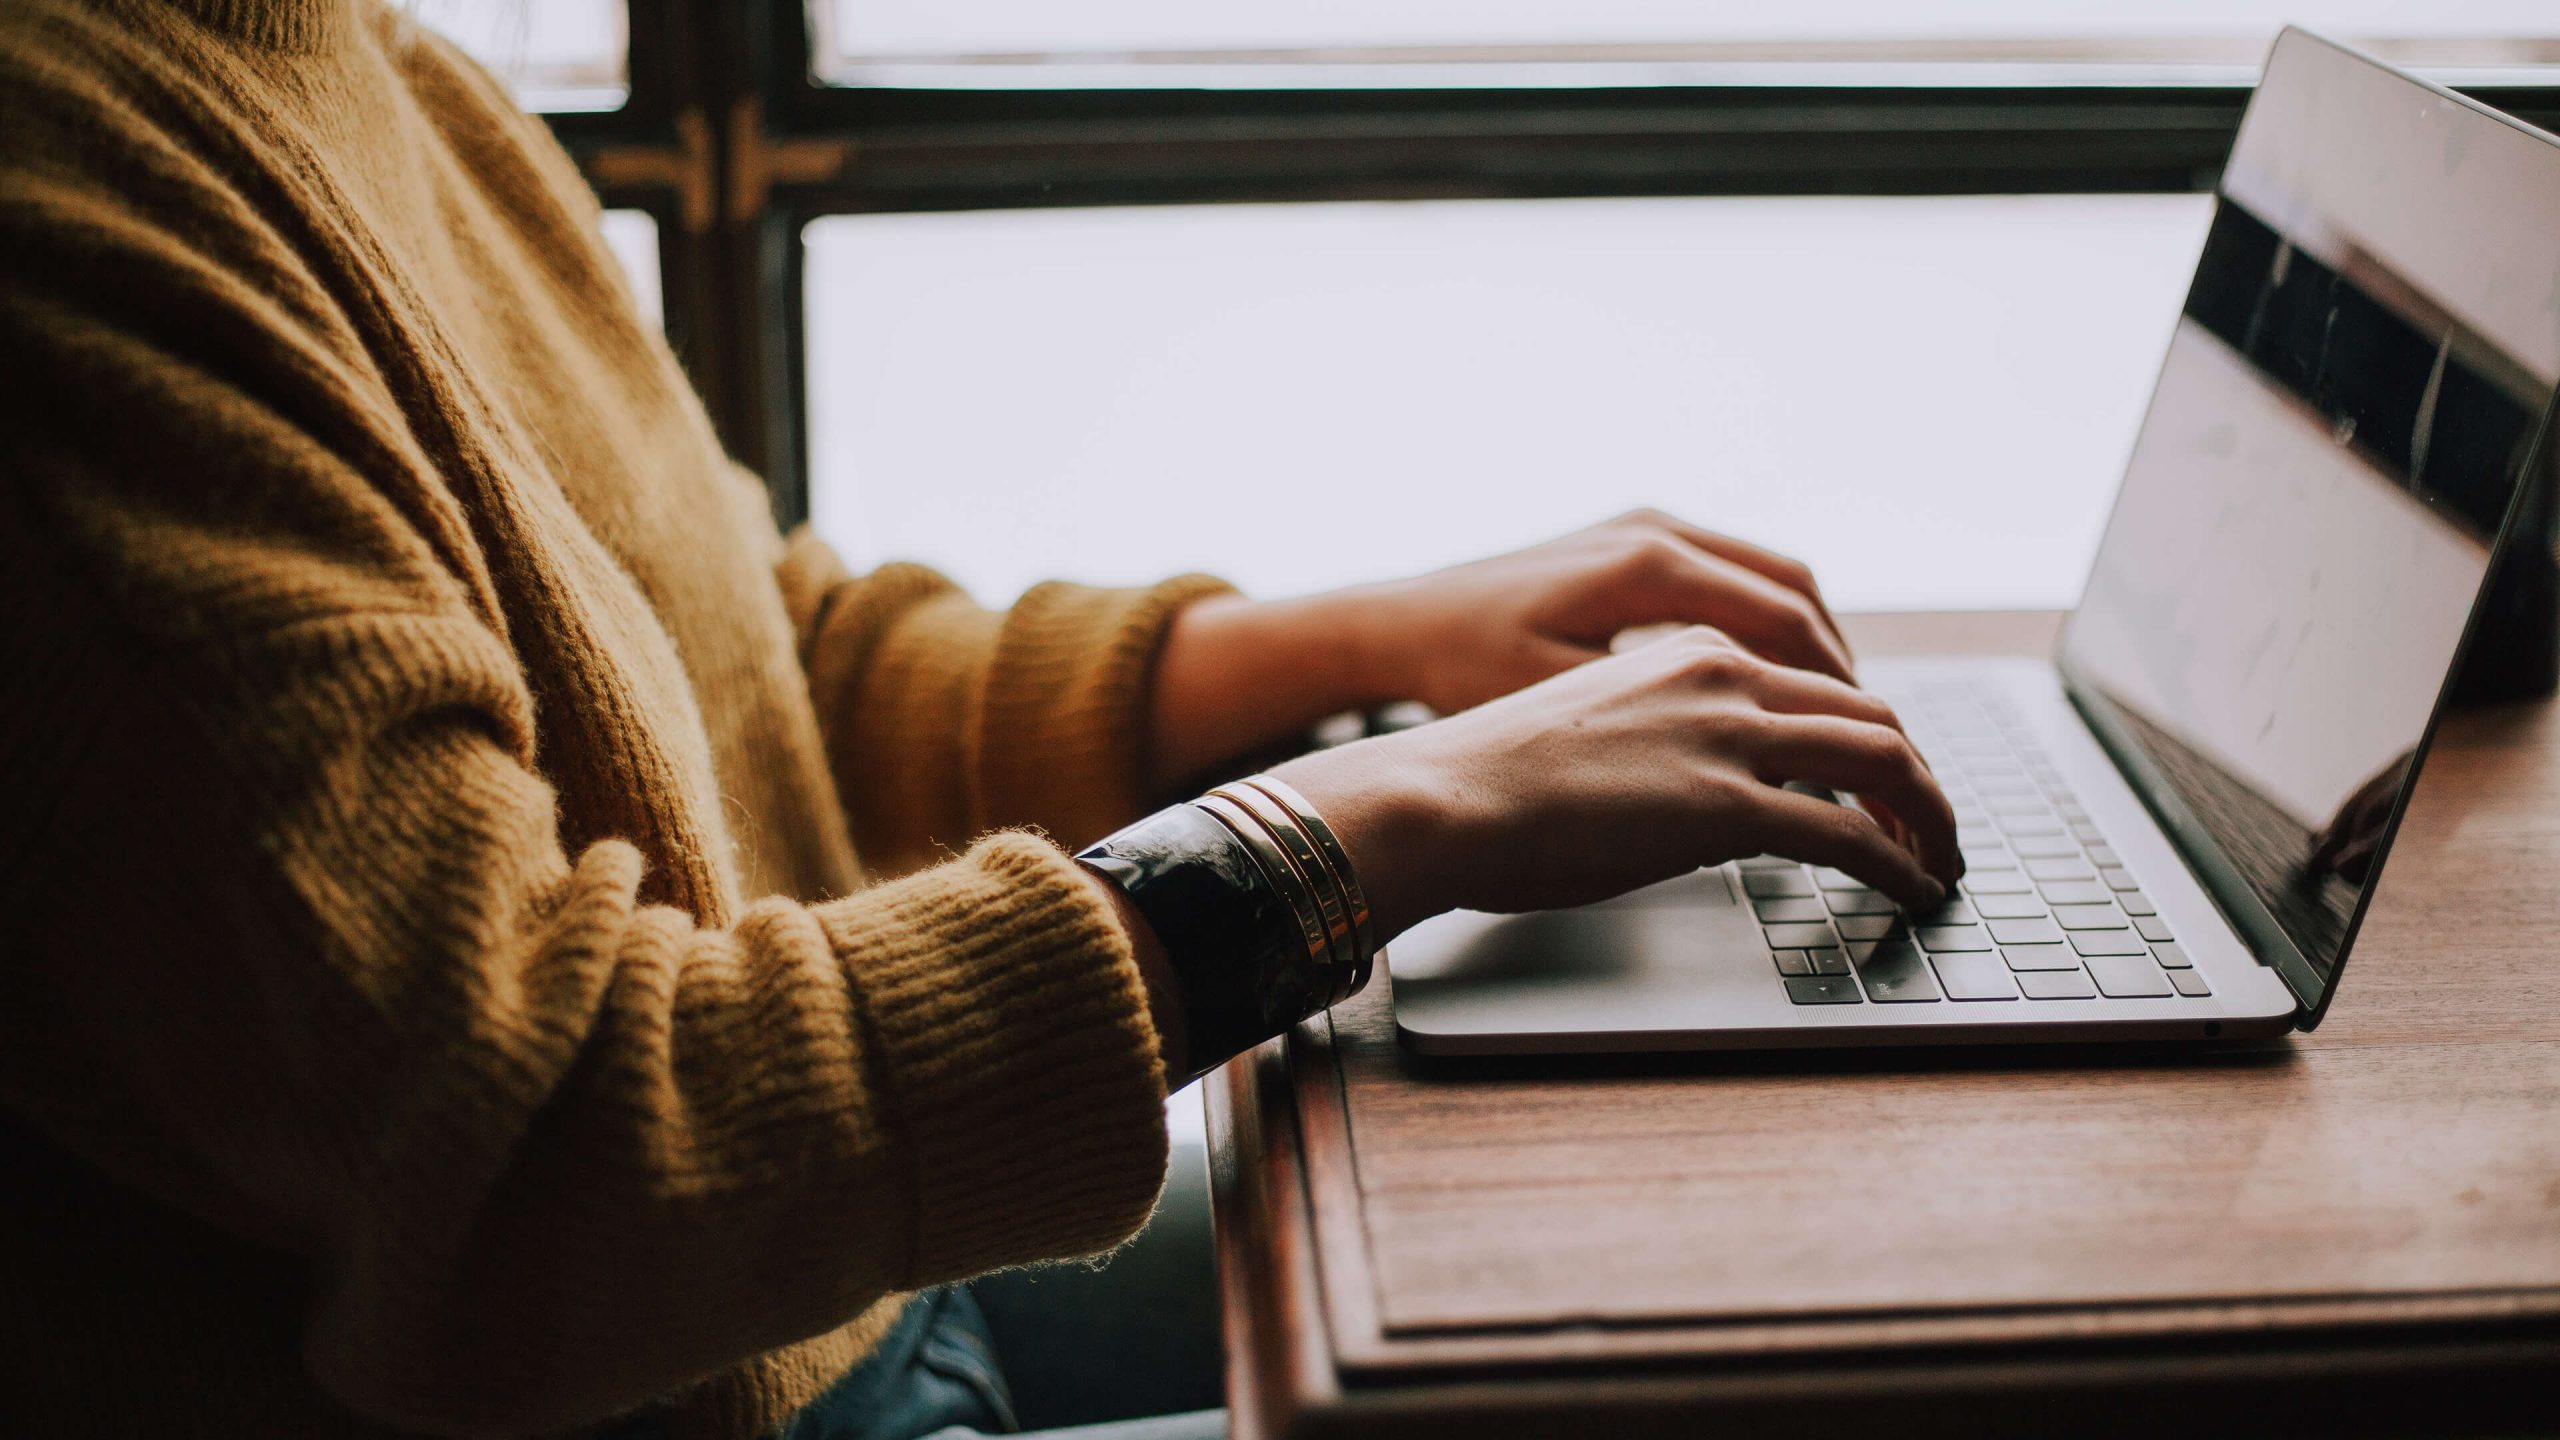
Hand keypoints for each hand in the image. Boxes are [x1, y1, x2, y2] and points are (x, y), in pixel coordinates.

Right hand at [1267, 626, 1959, 942]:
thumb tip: (1699, 804)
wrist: (1439, 796)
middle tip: (1935, 826)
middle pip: (1870, 714)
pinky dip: (1899, 862)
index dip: (1868, 737)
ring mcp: (1728, 735)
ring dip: (1929, 816)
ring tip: (1941, 861)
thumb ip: (1663, 744)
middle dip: (1919, 776)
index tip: (1884, 783)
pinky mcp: (1726, 804)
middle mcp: (1722, 674)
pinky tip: (1911, 889)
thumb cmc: (1487, 780)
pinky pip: (1851, 833)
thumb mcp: (1594, 731)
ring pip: (1883, 759)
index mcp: (1689, 650)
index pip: (1815, 683)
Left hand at [1338, 508, 1852, 716]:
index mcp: (1648, 565)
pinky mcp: (1631, 540)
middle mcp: (1657, 530)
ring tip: (1835, 714)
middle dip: (1840, 668)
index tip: (1867, 746)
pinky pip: (1731, 575)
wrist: (1399, 624)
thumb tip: (1760, 764)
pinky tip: (1772, 682)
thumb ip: (1663, 724)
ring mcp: (1645, 527)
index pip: (1785, 622)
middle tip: (1872, 736)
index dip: (1837, 690)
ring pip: (1770, 578)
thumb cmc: (1464, 671)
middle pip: (1793, 592)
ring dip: (1810, 643)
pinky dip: (1768, 625)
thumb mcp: (1564, 705)